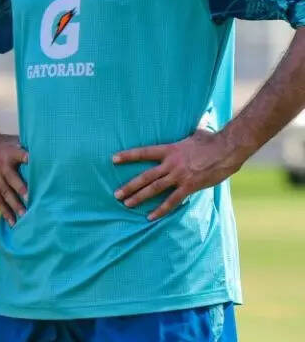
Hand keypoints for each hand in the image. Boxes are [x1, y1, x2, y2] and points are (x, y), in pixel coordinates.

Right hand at [0, 133, 28, 225]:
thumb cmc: (2, 143)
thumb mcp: (13, 141)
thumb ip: (27, 149)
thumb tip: (51, 154)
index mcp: (10, 152)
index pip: (21, 156)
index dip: (28, 160)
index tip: (37, 166)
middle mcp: (1, 165)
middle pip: (12, 180)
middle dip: (21, 190)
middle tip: (31, 201)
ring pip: (4, 193)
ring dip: (14, 205)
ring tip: (24, 216)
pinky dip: (4, 211)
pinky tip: (12, 221)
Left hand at [113, 129, 245, 220]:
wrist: (228, 149)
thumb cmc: (212, 140)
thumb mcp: (194, 133)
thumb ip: (186, 134)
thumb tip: (190, 124)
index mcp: (170, 149)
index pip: (143, 152)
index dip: (128, 156)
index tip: (113, 159)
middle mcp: (171, 164)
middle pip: (145, 176)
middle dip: (129, 186)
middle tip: (116, 194)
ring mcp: (179, 176)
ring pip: (154, 189)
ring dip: (139, 197)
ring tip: (126, 204)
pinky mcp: (190, 186)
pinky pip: (172, 201)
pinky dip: (161, 210)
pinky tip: (150, 216)